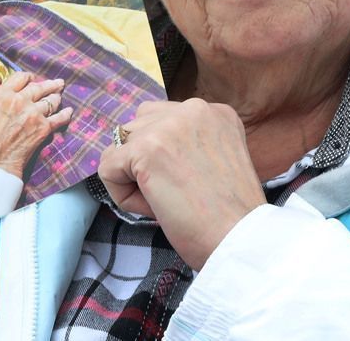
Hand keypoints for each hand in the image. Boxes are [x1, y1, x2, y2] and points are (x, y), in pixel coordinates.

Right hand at [0, 72, 72, 177]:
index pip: (20, 77)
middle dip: (49, 85)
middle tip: (57, 83)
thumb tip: (1, 103)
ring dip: (56, 98)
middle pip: (39, 87)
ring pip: (51, 100)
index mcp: (0, 95)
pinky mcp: (43, 128)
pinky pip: (59, 118)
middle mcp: (18, 100)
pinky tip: (69, 112)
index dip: (28, 78)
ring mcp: (33, 113)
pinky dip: (65, 114)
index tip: (32, 79)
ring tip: (59, 95)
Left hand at [97, 98, 266, 270]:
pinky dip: (122, 195)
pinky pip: (108, 168)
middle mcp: (194, 108)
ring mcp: (168, 125)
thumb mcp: (216, 160)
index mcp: (215, 112)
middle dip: (144, 162)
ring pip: (121, 146)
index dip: (166, 157)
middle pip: (139, 126)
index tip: (191, 183)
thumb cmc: (230, 216)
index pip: (163, 120)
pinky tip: (154, 207)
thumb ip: (187, 144)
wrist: (240, 240)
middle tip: (177, 193)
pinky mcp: (146, 148)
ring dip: (133, 176)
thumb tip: (141, 148)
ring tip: (166, 200)